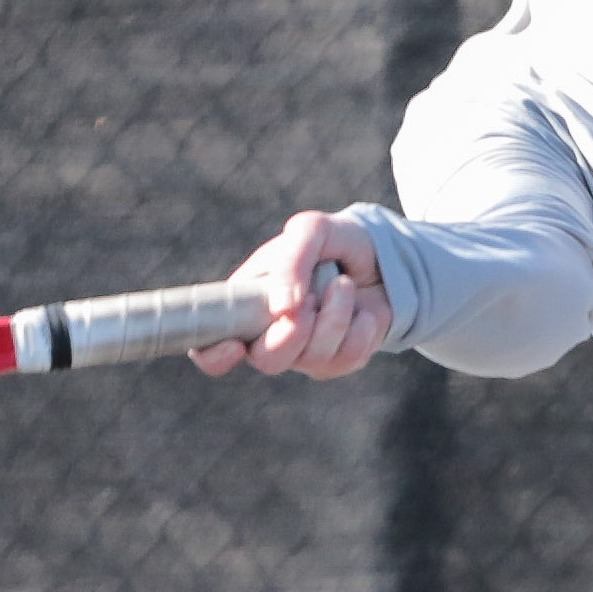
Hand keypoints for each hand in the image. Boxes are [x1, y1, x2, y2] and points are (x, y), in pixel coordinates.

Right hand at [198, 210, 392, 378]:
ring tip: (344, 284)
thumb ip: (291, 260)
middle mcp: (269, 334)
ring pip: (311, 359)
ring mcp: (304, 352)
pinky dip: (361, 329)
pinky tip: (363, 310)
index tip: (235, 345)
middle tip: (312, 298)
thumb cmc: (335, 240)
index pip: (209, 345)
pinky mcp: (339, 361)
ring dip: (334, 317)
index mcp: (246, 303)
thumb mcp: (311, 230)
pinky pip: (347, 359)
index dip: (213, 355)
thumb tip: (282, 307)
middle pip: (266, 360)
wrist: (383, 253)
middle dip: (292, 332)